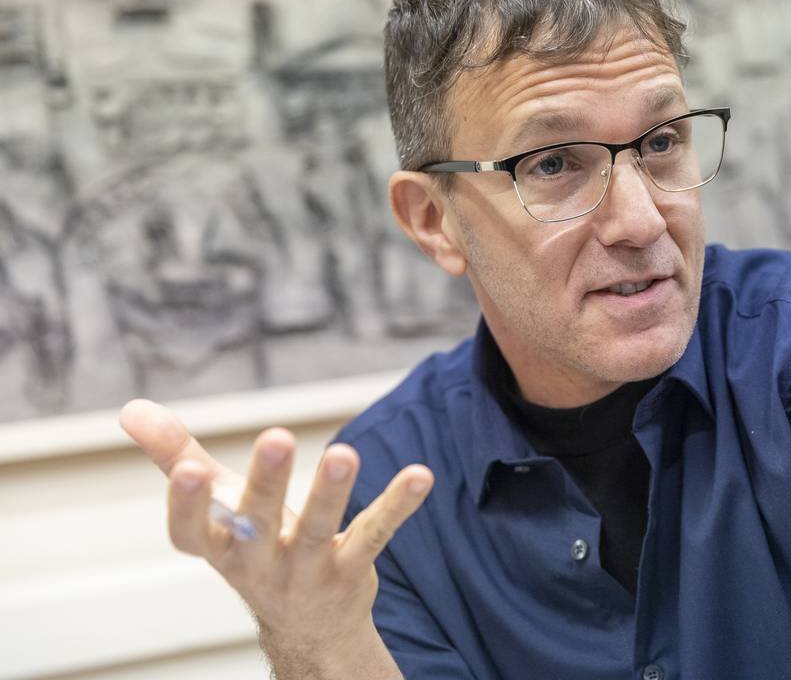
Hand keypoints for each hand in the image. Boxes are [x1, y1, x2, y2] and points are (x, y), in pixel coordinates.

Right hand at [119, 398, 432, 678]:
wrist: (306, 624)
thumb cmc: (252, 545)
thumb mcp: (215, 505)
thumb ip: (176, 455)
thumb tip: (130, 407)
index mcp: (217, 545)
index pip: (190, 532)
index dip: (186, 504)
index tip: (186, 469)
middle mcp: (257, 562)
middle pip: (257, 522)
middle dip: (265, 482)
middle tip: (277, 435)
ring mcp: (306, 570)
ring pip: (318, 529)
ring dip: (332, 490)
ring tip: (345, 451)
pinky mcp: (350, 570)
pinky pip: (374, 534)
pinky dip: (397, 505)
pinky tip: (421, 475)